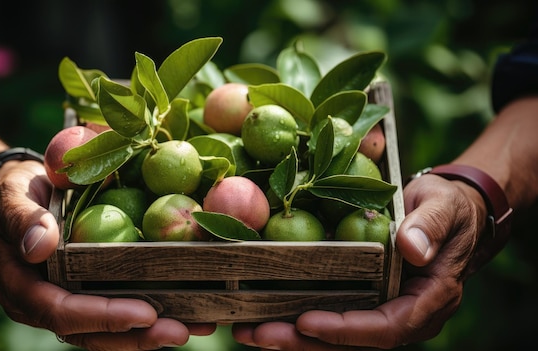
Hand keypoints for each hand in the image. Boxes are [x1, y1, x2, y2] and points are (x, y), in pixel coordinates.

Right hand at [0, 160, 214, 349]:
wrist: (18, 194)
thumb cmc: (14, 194)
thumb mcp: (12, 199)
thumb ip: (22, 220)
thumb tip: (40, 246)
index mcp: (20, 287)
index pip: (60, 312)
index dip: (102, 317)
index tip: (144, 313)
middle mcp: (43, 304)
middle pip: (89, 332)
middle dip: (136, 336)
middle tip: (181, 330)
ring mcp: (66, 303)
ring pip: (106, 331)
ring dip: (149, 334)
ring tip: (193, 327)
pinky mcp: (85, 294)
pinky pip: (114, 313)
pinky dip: (148, 317)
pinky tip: (184, 313)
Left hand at [232, 174, 486, 349]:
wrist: (453, 213)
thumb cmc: (450, 208)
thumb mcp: (444, 207)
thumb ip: (429, 226)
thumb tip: (411, 249)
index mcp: (429, 299)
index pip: (386, 327)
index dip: (345, 330)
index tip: (306, 323)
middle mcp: (405, 314)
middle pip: (353, 341)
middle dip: (304, 342)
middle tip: (258, 334)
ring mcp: (385, 310)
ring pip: (339, 337)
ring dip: (294, 337)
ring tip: (250, 331)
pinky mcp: (368, 301)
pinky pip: (335, 318)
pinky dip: (301, 322)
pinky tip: (267, 315)